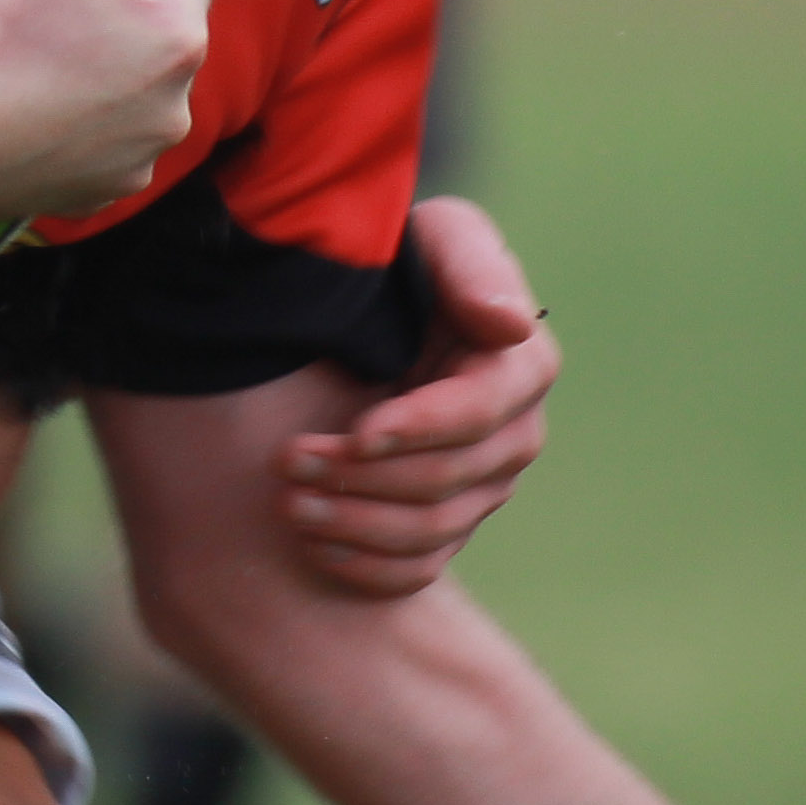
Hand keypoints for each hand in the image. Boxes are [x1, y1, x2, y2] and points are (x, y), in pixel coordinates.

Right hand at [0, 0, 212, 222]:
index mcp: (174, 36)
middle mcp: (170, 107)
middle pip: (165, 21)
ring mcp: (131, 160)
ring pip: (135, 90)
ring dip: (114, 61)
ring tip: (66, 28)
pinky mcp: (88, 195)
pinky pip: (100, 144)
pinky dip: (83, 119)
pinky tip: (44, 96)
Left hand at [268, 197, 553, 597]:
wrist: (360, 308)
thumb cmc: (402, 256)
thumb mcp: (436, 235)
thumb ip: (472, 264)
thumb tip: (509, 325)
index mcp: (519, 365)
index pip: (476, 415)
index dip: (417, 430)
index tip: (354, 430)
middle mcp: (513, 433)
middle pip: (447, 481)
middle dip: (362, 476)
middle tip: (287, 461)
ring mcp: (483, 485)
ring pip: (429, 530)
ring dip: (352, 523)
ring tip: (286, 502)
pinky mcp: (448, 521)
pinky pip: (418, 569)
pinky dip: (365, 567)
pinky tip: (314, 546)